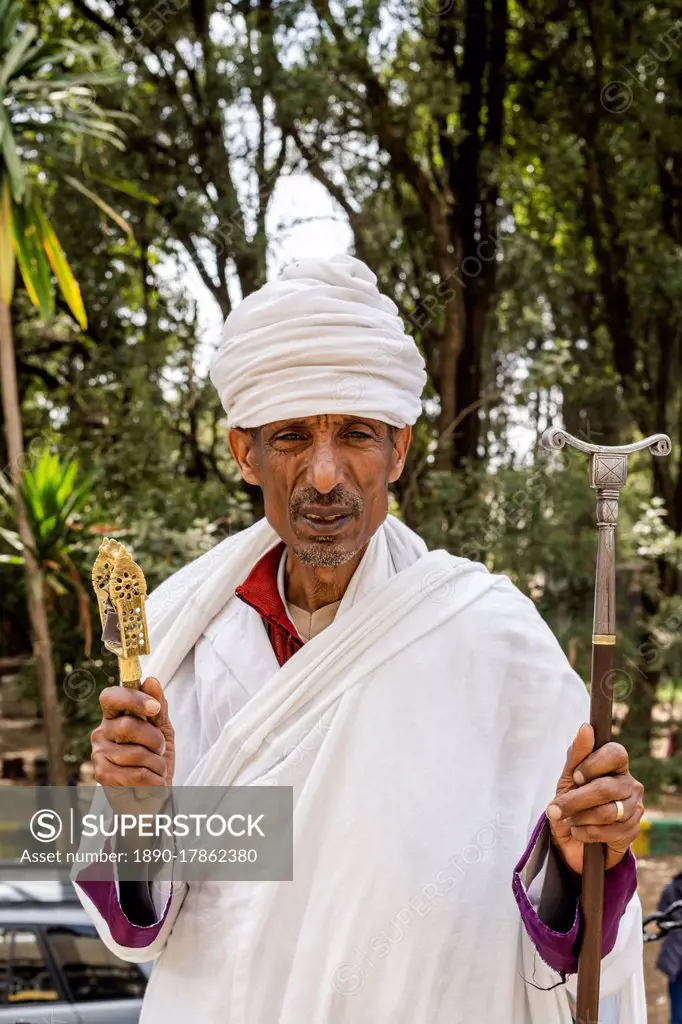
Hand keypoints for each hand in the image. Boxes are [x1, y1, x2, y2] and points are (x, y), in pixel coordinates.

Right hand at [91, 677, 174, 788]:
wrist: (154, 793)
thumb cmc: (155, 758)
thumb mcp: (162, 729)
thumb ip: (158, 707)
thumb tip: (151, 681)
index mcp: (113, 716)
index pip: (110, 696)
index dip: (133, 698)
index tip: (155, 708)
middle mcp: (101, 733)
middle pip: (128, 725)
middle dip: (154, 739)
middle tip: (160, 749)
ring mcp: (99, 755)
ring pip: (137, 753)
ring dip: (157, 763)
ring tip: (155, 768)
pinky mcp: (103, 777)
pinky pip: (138, 774)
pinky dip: (154, 780)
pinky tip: (151, 782)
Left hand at [545, 722, 643, 873]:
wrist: (573, 838)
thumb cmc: (572, 800)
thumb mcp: (568, 777)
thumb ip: (577, 754)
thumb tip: (586, 726)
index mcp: (616, 765)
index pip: (616, 753)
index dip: (593, 764)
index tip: (575, 777)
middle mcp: (631, 784)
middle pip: (607, 788)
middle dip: (576, 800)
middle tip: (556, 809)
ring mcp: (635, 807)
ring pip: (608, 812)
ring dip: (580, 818)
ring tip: (570, 820)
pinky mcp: (634, 830)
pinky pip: (611, 832)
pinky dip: (587, 833)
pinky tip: (580, 832)